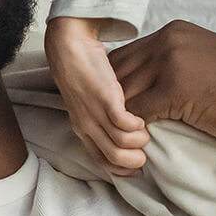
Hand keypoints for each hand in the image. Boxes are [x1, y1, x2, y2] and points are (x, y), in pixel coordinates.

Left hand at [46, 16, 149, 174]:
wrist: (70, 46)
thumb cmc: (83, 71)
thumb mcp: (88, 101)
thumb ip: (101, 116)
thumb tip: (123, 129)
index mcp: (82, 127)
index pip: (101, 161)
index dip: (121, 168)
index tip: (136, 165)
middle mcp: (86, 125)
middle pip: (113, 159)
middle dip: (134, 160)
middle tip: (145, 149)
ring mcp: (94, 113)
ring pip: (122, 146)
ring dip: (139, 141)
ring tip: (144, 129)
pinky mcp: (105, 99)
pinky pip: (125, 125)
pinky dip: (137, 125)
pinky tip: (139, 115)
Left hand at [109, 20, 215, 189]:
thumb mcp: (201, 67)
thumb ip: (169, 68)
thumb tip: (136, 92)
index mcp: (172, 32)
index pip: (123, 57)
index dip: (110, 85)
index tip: (106, 109)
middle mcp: (167, 39)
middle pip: (115, 72)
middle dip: (104, 101)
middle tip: (99, 127)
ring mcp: (171, 61)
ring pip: (121, 92)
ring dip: (114, 118)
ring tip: (111, 140)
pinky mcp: (176, 88)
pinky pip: (138, 111)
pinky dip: (131, 130)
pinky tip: (133, 144)